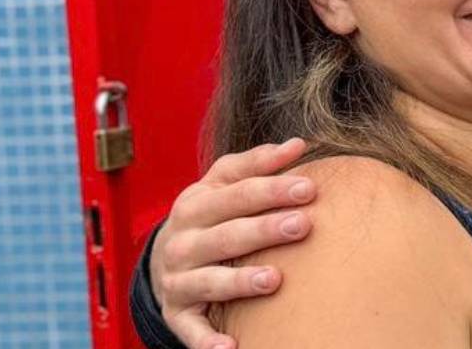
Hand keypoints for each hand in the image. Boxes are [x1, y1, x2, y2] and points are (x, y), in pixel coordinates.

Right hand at [151, 138, 317, 348]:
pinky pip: (192, 331)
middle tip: (302, 225)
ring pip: (210, 282)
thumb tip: (298, 144)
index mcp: (196, 205)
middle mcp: (183, 243)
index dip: (273, 190)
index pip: (237, 194)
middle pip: (227, 236)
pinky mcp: (178, 315)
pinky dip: (208, 343)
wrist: (162, 259)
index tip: (309, 188)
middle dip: (264, 230)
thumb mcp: (223, 182)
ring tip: (274, 279)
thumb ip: (258, 163)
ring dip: (240, 282)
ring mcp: (178, 281)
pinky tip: (231, 348)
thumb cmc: (210, 213)